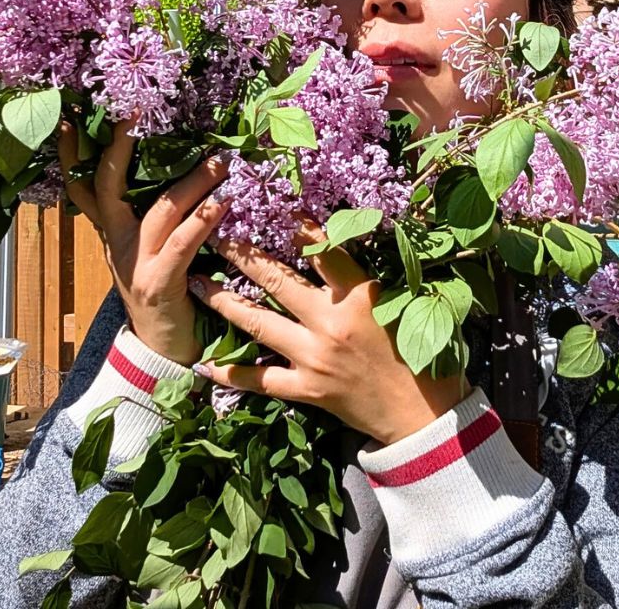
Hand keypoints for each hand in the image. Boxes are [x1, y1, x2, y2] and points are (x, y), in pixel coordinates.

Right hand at [57, 119, 227, 365]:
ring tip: (219, 161)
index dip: (73, 155)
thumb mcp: (150, 250)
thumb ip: (157, 215)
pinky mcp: (158, 285)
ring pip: (158, 212)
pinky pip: (180, 245)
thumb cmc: (167, 292)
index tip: (70, 120)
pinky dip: (202, 221)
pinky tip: (222, 203)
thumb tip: (183, 166)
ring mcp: (135, 265)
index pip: (84, 187)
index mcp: (113, 232)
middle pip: (106, 189)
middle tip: (133, 114)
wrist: (162, 352)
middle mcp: (117, 244)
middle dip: (116, 150)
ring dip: (191, 183)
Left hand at [191, 222, 468, 445]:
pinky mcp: (307, 390)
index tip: (272, 205)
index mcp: (359, 296)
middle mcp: (330, 323)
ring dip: (224, 301)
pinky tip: (205, 361)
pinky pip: (260, 380)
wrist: (421, 413)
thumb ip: (362, 278)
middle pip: (277, 281)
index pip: (322, 249)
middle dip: (243, 255)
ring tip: (197, 281)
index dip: (296, 225)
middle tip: (215, 234)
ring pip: (258, 323)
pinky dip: (231, 372)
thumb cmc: (416, 352)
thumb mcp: (397, 303)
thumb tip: (329, 245)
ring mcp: (314, 358)